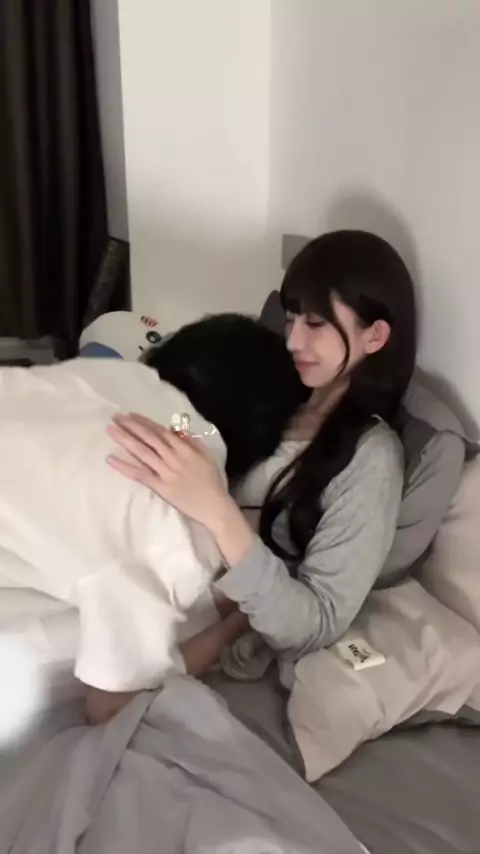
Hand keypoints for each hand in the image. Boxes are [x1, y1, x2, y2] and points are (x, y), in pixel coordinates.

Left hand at [106, 413, 231, 529]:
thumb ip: (193, 442)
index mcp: (185, 449)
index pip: (161, 432)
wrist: (214, 506)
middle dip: (132, 426)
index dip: (145, 423)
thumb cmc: (212, 482)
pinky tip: (110, 459)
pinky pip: (140, 474)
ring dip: (126, 440)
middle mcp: (173, 457)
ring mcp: (165, 472)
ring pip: (142, 452)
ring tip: (111, 430)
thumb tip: (178, 430)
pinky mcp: (160, 487)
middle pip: (149, 438)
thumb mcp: (207, 456)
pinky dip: (124, 466)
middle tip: (116, 417)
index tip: (131, 415)